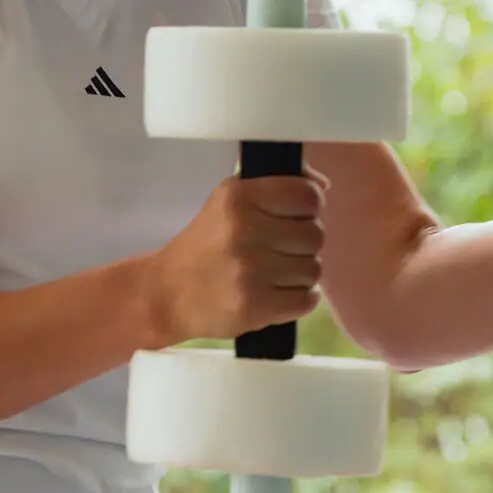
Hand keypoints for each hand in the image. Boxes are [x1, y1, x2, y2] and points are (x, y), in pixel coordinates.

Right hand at [142, 165, 326, 346]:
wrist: (168, 291)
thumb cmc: (206, 241)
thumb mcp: (229, 200)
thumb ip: (275, 186)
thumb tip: (324, 186)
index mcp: (239, 196)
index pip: (307, 196)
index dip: (309, 207)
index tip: (295, 216)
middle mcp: (245, 230)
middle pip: (315, 235)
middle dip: (302, 244)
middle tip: (280, 249)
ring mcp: (250, 271)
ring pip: (314, 269)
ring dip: (300, 273)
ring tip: (274, 273)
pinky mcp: (254, 307)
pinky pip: (307, 300)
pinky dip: (299, 298)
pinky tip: (278, 293)